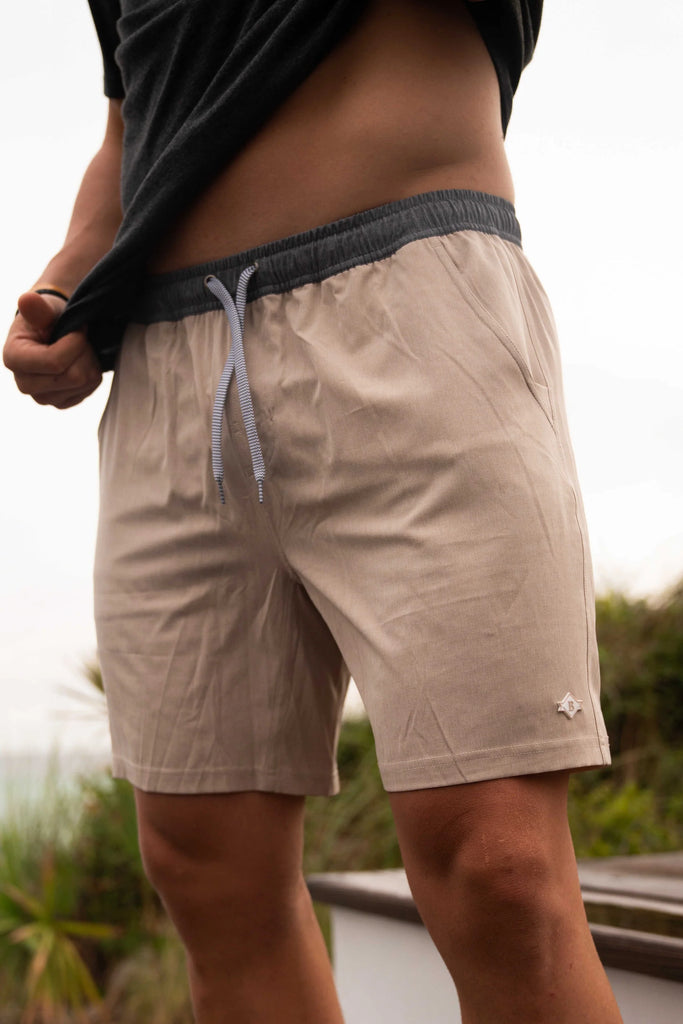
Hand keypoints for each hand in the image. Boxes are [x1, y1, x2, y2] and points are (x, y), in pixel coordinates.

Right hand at [3, 291, 101, 408]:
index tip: (77, 327)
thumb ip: (38, 308)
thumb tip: (27, 299)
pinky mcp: (62, 402)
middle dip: (83, 351)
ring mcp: (44, 398)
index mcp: (13, 359)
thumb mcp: (44, 308)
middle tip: (78, 336)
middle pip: (73, 376)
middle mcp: (25, 385)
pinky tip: (80, 360)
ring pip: (85, 382)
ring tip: (77, 347)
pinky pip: (90, 388)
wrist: (50, 331)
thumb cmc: (45, 318)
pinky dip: (91, 371)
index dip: (75, 341)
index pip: (55, 362)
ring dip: (89, 360)